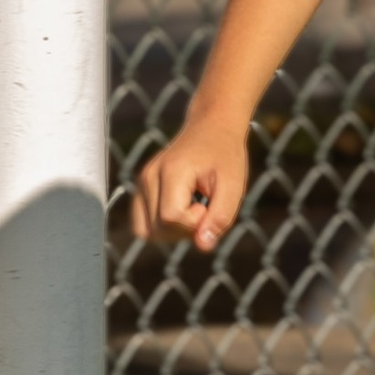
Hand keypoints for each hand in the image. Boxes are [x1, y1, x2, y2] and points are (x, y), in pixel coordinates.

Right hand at [127, 115, 251, 252]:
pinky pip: (142, 225)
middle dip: (185, 229)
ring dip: (173, 230)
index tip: (208, 204)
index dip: (194, 222)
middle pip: (158, 229)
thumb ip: (220, 218)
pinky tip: (181, 209)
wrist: (212, 128)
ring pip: (146, 231)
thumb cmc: (225, 155)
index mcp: (171, 171)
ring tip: (191, 207)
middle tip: (203, 205)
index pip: (170, 218)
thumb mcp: (233, 186)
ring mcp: (141, 182)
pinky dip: (162, 227)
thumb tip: (203, 246)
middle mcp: (149, 177)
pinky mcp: (141, 189)